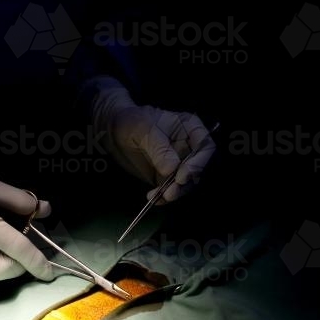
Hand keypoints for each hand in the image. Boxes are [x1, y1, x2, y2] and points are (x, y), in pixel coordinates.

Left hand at [90, 78, 215, 203]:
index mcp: (190, 128)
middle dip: (186, 183)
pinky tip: (153, 198)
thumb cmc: (131, 121)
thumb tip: (172, 169)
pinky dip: (164, 197)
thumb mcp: (143, 129)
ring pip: (187, 183)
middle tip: (171, 192)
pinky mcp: (167, 177)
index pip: (206, 146)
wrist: (114, 131)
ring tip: (160, 196)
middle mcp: (189, 147)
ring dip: (175, 192)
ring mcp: (179, 163)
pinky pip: (171, 189)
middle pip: (198, 168)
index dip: (199, 162)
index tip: (183, 175)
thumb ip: (158, 148)